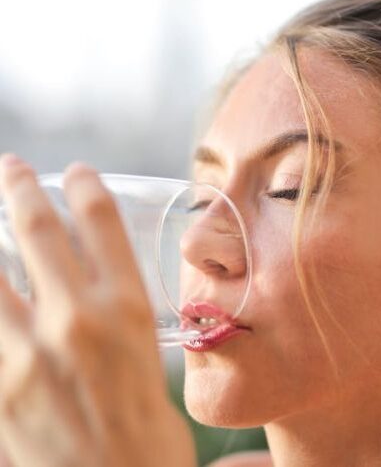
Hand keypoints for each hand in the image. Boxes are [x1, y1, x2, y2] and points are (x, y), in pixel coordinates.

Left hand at [0, 155, 195, 466]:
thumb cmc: (148, 430)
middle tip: (12, 167)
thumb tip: (89, 286)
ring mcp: (28, 351)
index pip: (102, 221)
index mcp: (128, 309)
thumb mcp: (149, 357)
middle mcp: (77, 318)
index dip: (86, 186)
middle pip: (38, 228)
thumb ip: (120, 317)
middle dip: (20, 186)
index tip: (77, 173)